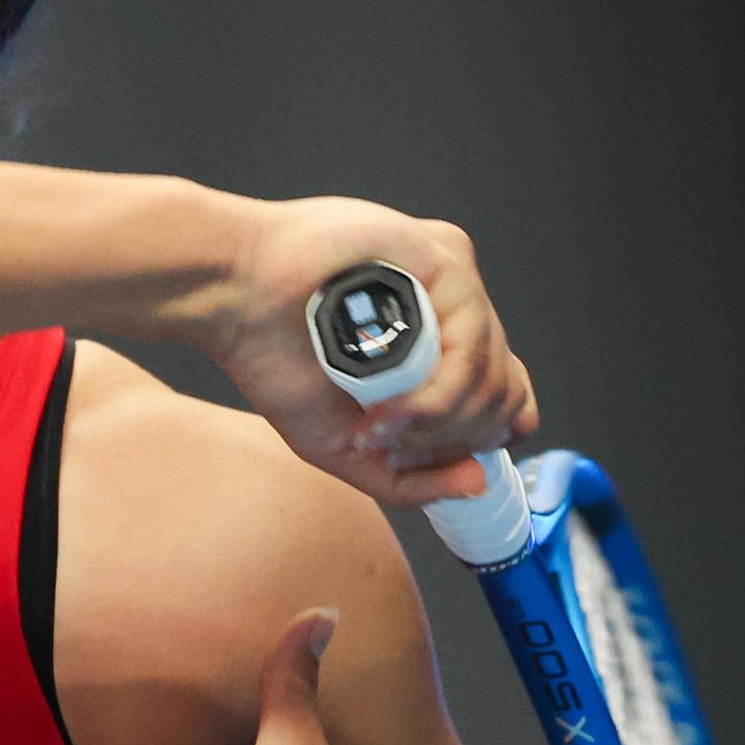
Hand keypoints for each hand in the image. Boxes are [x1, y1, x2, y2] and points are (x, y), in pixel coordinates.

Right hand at [208, 195, 539, 508]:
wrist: (237, 300)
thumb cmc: (279, 361)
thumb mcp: (347, 450)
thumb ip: (411, 480)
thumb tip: (478, 484)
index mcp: (441, 345)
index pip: (507, 398)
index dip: (478, 439)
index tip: (422, 455)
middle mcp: (457, 313)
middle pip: (505, 395)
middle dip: (452, 440)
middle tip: (390, 444)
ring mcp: (456, 286)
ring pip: (493, 377)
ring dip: (436, 424)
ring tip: (377, 427)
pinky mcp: (448, 260)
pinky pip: (473, 346)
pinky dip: (434, 396)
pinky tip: (385, 409)